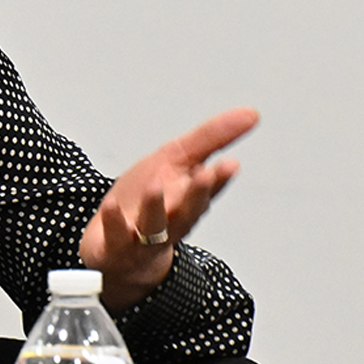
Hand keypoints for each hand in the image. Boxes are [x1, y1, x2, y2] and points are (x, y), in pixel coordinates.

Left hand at [79, 107, 257, 310]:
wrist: (117, 248)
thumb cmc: (147, 201)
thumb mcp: (176, 160)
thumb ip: (212, 137)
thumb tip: (251, 114)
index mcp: (189, 199)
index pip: (209, 189)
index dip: (219, 179)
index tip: (229, 165)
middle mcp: (171, 220)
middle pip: (188, 210)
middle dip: (197, 193)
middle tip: (204, 175)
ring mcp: (144, 236)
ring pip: (155, 225)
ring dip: (155, 207)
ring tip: (155, 188)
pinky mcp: (116, 246)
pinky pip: (116, 236)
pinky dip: (114, 221)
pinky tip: (111, 206)